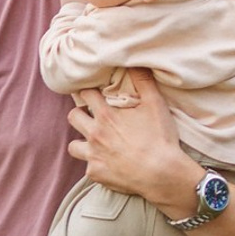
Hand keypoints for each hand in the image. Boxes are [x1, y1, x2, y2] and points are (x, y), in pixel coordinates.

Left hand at [66, 67, 197, 216]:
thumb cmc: (159, 138)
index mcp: (106, 115)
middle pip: (73, 117)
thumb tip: (135, 62)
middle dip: (80, 114)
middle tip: (90, 116)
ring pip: (73, 146)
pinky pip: (87, 168)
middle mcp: (94, 134)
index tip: (92, 93)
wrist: (162, 173)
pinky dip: (95, 165)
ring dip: (81, 142)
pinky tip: (107, 164)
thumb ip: (143, 81)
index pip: (85, 94)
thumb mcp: (155, 104)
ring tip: (94, 142)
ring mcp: (92, 155)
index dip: (88, 91)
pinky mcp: (96, 173)